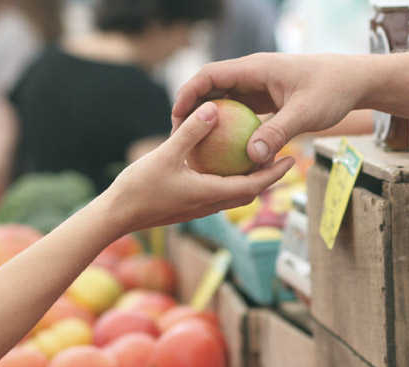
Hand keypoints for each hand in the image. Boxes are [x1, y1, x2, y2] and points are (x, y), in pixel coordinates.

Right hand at [100, 101, 294, 236]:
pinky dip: (227, 179)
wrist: (116, 216)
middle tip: (281, 156)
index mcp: (211, 194)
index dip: (275, 173)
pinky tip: (221, 163)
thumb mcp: (166, 154)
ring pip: (233, 194)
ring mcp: (199, 208)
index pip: (254, 186)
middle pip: (249, 192)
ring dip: (248, 179)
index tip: (292, 160)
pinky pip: (216, 192)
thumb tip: (213, 109)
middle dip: (268, 177)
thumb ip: (191, 133)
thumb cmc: (139, 188)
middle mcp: (210, 205)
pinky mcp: (188, 207)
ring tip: (256, 158)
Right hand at [172, 53, 363, 164]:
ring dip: (212, 122)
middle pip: (212, 89)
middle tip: (180, 138)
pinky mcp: (268, 100)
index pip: (210, 75)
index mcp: (256, 69)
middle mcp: (254, 75)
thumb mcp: (305, 114)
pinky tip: (228, 152)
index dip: (189, 94)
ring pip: (226, 102)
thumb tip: (252, 158)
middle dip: (194, 111)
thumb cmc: (332, 90)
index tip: (177, 118)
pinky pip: (243, 113)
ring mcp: (260, 87)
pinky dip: (232, 129)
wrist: (354, 82)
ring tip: (198, 147)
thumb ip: (277, 133)